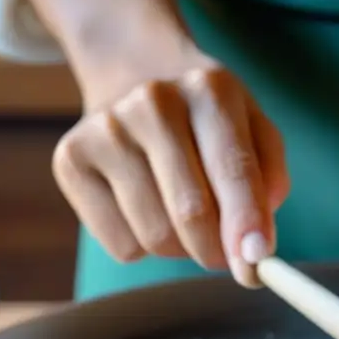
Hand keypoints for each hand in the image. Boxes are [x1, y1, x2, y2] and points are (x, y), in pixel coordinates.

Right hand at [52, 47, 288, 286]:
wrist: (133, 76)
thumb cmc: (205, 121)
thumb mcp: (252, 130)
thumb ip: (268, 181)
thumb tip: (253, 243)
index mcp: (209, 90)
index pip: (232, 169)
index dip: (246, 223)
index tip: (256, 262)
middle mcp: (153, 102)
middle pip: (191, 214)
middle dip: (216, 251)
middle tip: (224, 253)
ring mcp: (105, 129)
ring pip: (156, 237)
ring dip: (180, 249)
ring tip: (180, 216)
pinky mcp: (70, 160)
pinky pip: (122, 245)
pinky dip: (142, 247)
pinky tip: (144, 209)